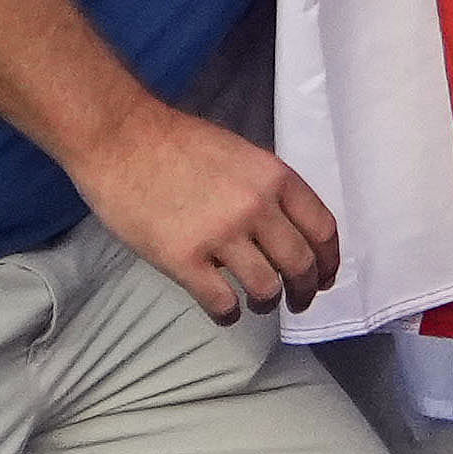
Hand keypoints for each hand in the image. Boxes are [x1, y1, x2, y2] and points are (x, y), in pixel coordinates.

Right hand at [72, 103, 341, 321]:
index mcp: (276, 178)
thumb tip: (286, 229)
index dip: (329, 260)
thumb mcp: (243, 156)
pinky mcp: (183, 258)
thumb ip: (268, 190)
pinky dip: (228, 315)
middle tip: (298, 302)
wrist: (122, 138)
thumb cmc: (178, 143)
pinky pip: (220, 301)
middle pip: (301, 263)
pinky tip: (225, 313)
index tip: (325, 278)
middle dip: (305, 290)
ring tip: (256, 304)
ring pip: (266, 288)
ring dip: (267, 303)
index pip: (322, 228)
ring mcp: (220, 234)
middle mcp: (257, 207)